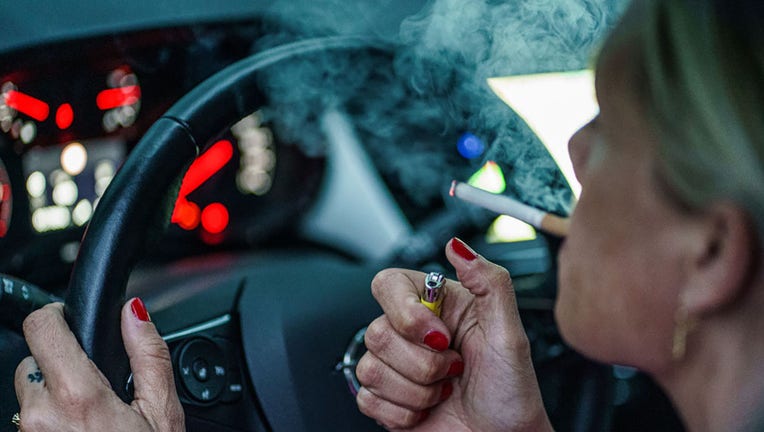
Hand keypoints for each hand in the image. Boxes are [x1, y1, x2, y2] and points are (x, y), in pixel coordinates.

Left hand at [14, 299, 184, 431]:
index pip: (42, 327)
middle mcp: (40, 416)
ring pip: (27, 395)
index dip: (56, 316)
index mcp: (79, 396)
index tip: (70, 321)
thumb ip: (149, 354)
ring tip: (85, 421)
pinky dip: (47, 423)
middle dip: (58, 364)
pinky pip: (27, 424)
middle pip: (32, 360)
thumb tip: (136, 312)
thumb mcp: (162, 413)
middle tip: (92, 387)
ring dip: (50, 397)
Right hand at [356, 238, 551, 430]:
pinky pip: (367, 399)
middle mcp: (412, 332)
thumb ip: (490, 281)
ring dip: (417, 391)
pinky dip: (402, 412)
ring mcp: (396, 365)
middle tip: (453, 369)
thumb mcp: (510, 332)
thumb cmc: (511, 389)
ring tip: (444, 391)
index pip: (388, 284)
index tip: (439, 336)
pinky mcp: (386, 397)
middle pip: (376, 332)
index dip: (406, 312)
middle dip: (422, 363)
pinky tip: (427, 409)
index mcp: (437, 305)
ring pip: (370, 368)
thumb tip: (457, 246)